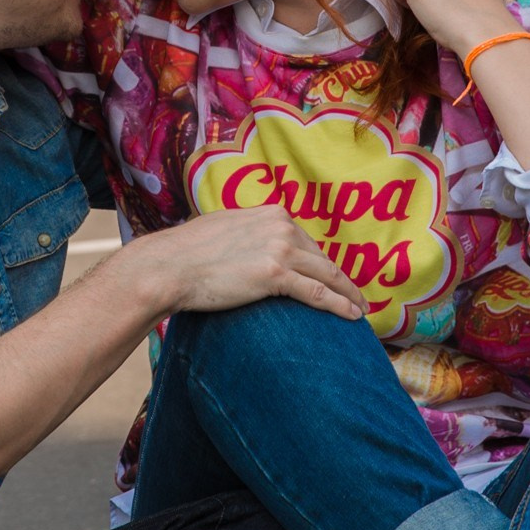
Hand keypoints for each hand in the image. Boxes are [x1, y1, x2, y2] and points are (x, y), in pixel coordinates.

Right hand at [132, 207, 366, 321]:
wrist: (169, 266)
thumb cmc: (187, 253)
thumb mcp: (224, 228)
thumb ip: (247, 233)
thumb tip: (249, 245)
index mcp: (271, 213)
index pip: (306, 241)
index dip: (321, 262)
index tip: (332, 277)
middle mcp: (281, 226)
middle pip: (321, 257)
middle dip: (340, 279)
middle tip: (354, 296)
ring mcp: (280, 249)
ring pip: (327, 275)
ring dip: (348, 294)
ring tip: (360, 309)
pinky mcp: (275, 275)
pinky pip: (319, 293)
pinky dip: (340, 305)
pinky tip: (353, 316)